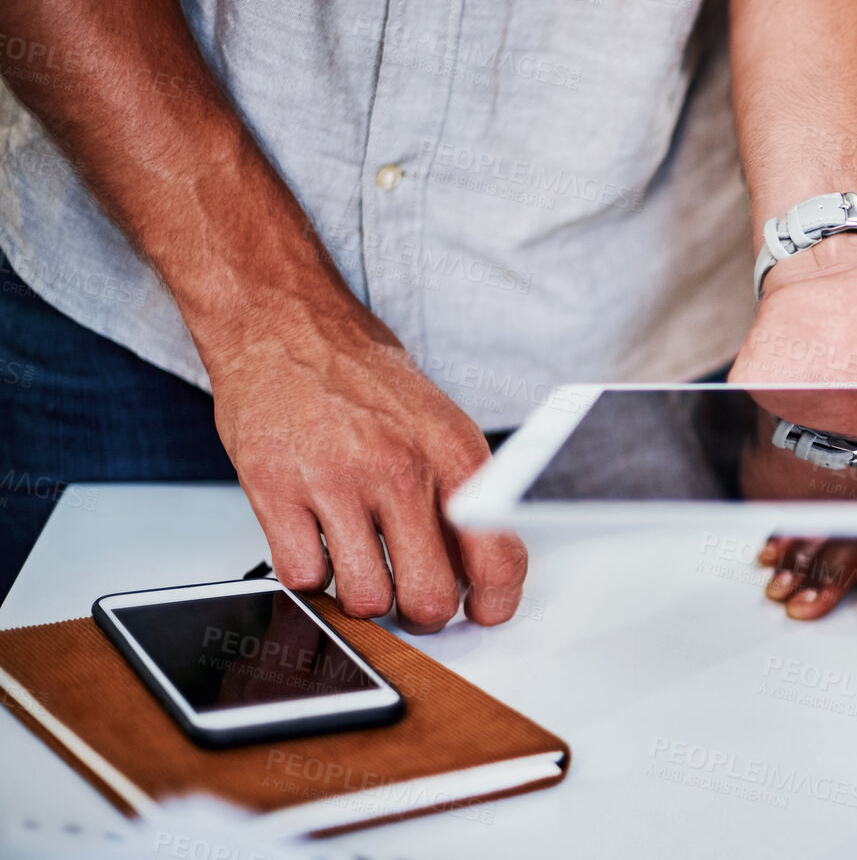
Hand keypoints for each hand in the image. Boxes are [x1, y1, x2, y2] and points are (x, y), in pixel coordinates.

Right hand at [200, 300, 527, 632]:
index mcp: (453, 453)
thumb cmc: (362, 377)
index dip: (495, 600)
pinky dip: (310, 575)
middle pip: (430, 596)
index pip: (498, 555)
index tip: (483, 610)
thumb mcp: (437, 423)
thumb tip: (477, 567)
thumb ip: (459, 492)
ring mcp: (337, 483)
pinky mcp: (276, 492)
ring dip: (363, 597)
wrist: (284, 327)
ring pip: (366, 599)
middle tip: (412, 598)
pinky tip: (315, 542)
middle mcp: (402, 470)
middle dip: (424, 613)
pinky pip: (303, 578)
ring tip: (360, 565)